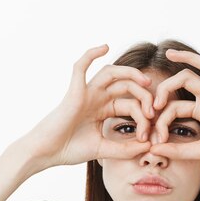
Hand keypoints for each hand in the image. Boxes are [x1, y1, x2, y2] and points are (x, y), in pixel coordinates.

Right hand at [18, 44, 154, 170]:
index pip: (130, 105)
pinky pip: (80, 67)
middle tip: (153, 111)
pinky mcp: (74, 91)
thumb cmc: (69, 150)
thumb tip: (149, 146)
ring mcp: (85, 92)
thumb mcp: (103, 150)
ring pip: (112, 73)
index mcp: (102, 109)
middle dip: (143, 97)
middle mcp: (96, 97)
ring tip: (146, 82)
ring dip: (131, 73)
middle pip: (126, 87)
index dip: (144, 118)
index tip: (149, 137)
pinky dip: (91, 54)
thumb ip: (125, 149)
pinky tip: (105, 46)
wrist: (46, 153)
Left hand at [148, 41, 199, 180]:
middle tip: (153, 105)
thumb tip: (152, 149)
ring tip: (169, 53)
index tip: (155, 141)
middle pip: (184, 80)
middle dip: (165, 88)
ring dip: (188, 58)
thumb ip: (177, 150)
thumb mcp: (199, 152)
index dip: (161, 121)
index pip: (175, 106)